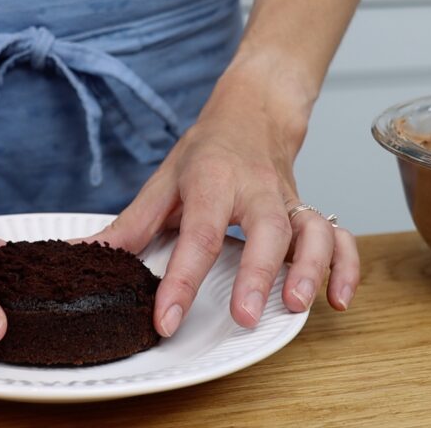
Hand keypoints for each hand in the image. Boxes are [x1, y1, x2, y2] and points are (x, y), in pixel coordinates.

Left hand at [91, 62, 359, 336]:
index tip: (167, 318)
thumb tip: (84, 257)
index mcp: (212, 183)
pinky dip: (346, 267)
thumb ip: (129, 226)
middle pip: (267, 230)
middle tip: (245, 317)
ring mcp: (288, 202)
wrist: (253, 113)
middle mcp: (256, 191)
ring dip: (311, 267)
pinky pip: (340, 237)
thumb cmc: (207, 152)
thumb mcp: (163, 182)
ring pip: (313, 231)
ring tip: (297, 306)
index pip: (197, 235)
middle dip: (259, 274)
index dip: (181, 280)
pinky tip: (338, 299)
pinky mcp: (309, 212)